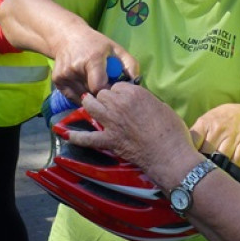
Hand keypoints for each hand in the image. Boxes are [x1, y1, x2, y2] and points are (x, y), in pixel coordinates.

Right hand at [51, 31, 139, 104]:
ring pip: (82, 96)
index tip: (112, 90)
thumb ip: (130, 65)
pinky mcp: (57, 79)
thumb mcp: (115, 49)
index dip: (108, 91)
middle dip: (100, 93)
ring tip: (92, 81)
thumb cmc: (96, 44)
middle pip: (92, 93)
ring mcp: (64, 74)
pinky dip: (80, 94)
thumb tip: (136, 83)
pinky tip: (83, 83)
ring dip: (90, 93)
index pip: (99, 87)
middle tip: (104, 85)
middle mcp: (76, 67)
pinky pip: (72, 96)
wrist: (67, 36)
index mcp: (92, 59)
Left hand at [70, 82, 197, 189]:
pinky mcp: (109, 140)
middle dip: (106, 97)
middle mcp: (120, 104)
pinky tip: (66, 134)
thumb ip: (147, 101)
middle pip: (103, 93)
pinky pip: (88, 138)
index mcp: (135, 93)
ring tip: (90, 106)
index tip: (123, 97)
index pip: (118, 85)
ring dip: (90, 105)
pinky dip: (77, 137)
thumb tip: (140, 103)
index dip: (120, 92)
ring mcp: (112, 122)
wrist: (169, 155)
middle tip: (111, 105)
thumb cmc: (173, 131)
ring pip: (92, 106)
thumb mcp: (162, 107)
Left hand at [190, 104, 239, 172]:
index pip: (192, 142)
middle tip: (202, 170)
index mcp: (204, 123)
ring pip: (222, 159)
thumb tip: (180, 154)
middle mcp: (217, 128)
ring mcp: (231, 135)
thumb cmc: (219, 122)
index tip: (188, 162)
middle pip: (207, 153)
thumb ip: (194, 137)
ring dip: (219, 167)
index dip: (189, 154)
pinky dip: (233, 167)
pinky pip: (236, 160)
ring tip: (215, 171)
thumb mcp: (204, 123)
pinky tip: (229, 167)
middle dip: (204, 163)